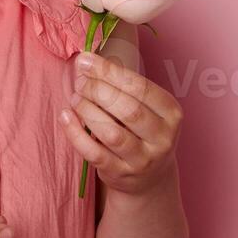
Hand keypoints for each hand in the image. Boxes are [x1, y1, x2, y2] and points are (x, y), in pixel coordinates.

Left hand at [60, 49, 183, 197]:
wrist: (149, 177)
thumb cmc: (142, 130)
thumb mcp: (147, 108)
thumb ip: (124, 86)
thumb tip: (87, 62)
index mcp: (172, 113)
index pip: (141, 87)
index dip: (110, 72)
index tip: (86, 61)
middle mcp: (162, 138)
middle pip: (128, 109)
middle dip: (98, 90)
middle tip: (80, 81)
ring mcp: (142, 160)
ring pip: (111, 133)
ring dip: (88, 110)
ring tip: (75, 97)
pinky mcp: (120, 174)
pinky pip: (94, 153)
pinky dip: (76, 133)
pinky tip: (65, 116)